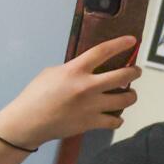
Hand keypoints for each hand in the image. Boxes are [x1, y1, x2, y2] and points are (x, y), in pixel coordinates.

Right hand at [0, 37, 142, 147]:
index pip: (102, 51)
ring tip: (128, 95)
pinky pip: (115, 121)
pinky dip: (117, 118)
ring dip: (131, 95)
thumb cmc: (34, 95)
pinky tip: (114, 116)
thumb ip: (71, 70)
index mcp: (75, 70)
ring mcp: (92, 106)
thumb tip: (86, 71)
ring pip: (126, 99)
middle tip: (135, 72)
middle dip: (134, 72)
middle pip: (123, 76)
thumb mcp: (51, 73)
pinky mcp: (92, 123)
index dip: (120, 44)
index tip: (132, 41)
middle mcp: (88, 86)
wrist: (28, 121)